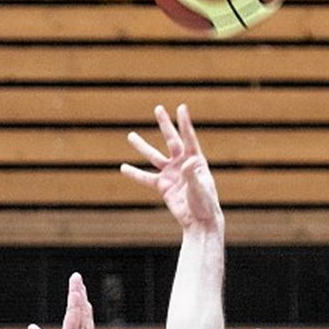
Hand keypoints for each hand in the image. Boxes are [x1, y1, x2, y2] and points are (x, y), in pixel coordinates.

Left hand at [29, 273, 94, 328]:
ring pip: (83, 322)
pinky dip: (89, 323)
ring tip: (83, 293)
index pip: (72, 312)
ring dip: (83, 306)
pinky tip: (88, 317)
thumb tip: (32, 327)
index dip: (75, 295)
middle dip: (78, 295)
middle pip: (77, 313)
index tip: (76, 279)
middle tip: (77, 278)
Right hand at [121, 104, 222, 233]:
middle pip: (172, 140)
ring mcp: (172, 173)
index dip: (184, 122)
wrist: (200, 221)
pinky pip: (145, 178)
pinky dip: (134, 174)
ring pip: (154, 157)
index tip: (181, 107)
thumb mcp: (200, 188)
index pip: (189, 137)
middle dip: (164, 124)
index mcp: (196, 160)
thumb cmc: (205, 203)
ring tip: (130, 135)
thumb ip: (192, 175)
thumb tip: (188, 161)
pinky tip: (123, 168)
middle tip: (158, 108)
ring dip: (142, 146)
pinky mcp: (163, 186)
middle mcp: (183, 163)